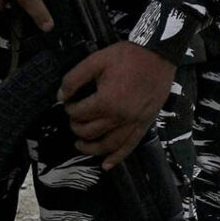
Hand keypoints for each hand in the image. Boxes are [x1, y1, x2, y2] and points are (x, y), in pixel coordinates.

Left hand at [60, 41, 177, 165]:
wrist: (159, 54)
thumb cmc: (127, 56)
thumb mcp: (96, 60)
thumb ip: (74, 78)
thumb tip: (60, 96)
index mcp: (106, 101)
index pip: (79, 113)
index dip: (70, 108)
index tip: (69, 102)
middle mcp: (119, 117)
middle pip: (90, 131)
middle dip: (77, 127)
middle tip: (74, 119)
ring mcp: (133, 122)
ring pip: (107, 145)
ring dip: (91, 148)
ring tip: (80, 145)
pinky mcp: (145, 124)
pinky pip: (130, 146)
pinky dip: (117, 158)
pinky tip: (106, 165)